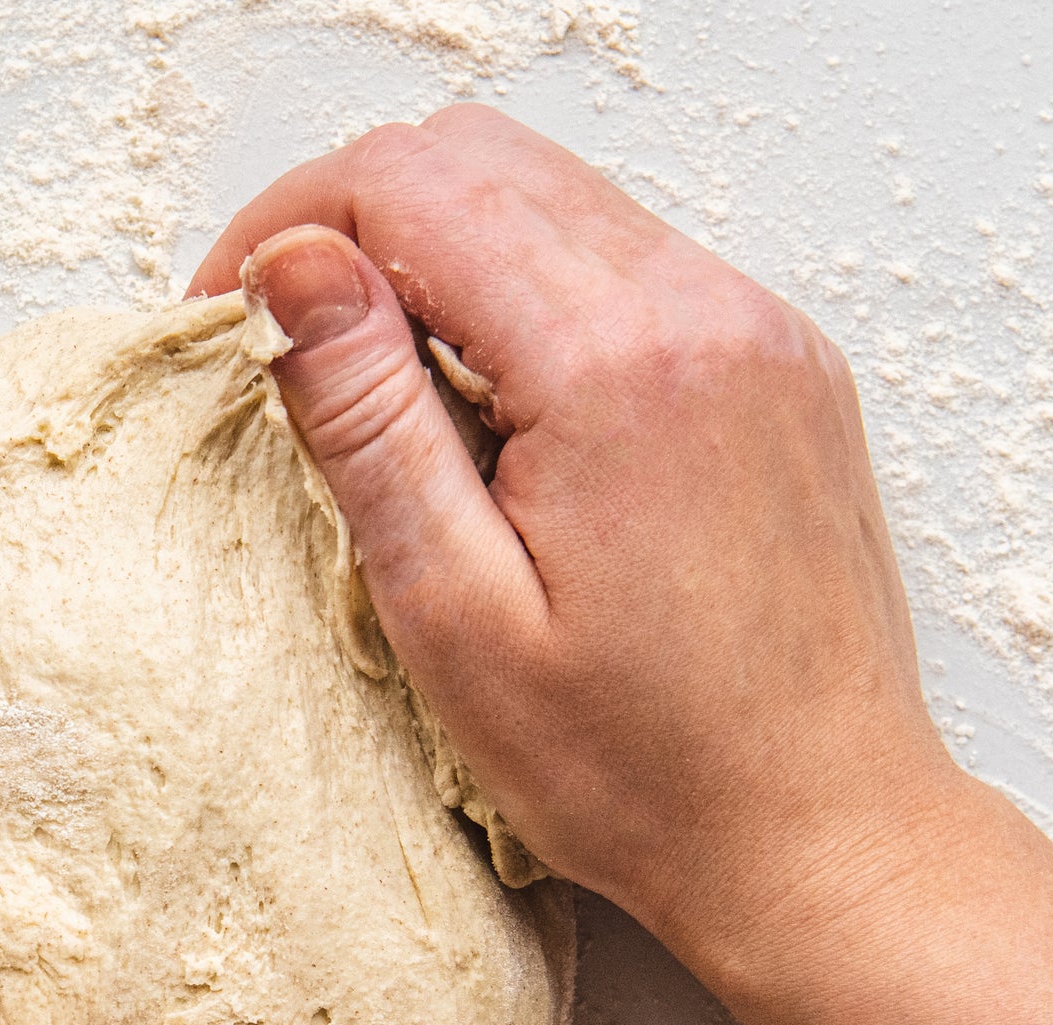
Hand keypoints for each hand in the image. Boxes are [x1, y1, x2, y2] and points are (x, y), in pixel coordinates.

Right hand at [188, 106, 982, 1001]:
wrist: (823, 838)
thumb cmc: (646, 772)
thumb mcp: (456, 617)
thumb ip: (370, 422)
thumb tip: (295, 269)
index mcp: (618, 364)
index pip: (414, 183)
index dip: (289, 228)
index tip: (229, 321)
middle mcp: (707, 312)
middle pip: (483, 158)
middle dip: (354, 221)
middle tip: (285, 344)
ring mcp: (759, 329)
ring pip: (556, 193)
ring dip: (442, 252)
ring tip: (384, 388)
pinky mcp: (781, 363)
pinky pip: (629, 260)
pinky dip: (533, 293)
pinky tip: (497, 412)